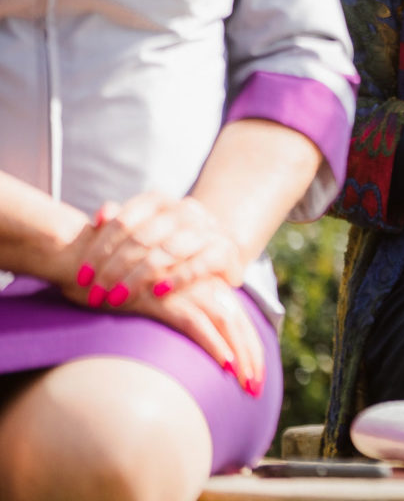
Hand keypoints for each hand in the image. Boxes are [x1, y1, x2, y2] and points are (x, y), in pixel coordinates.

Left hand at [67, 191, 243, 307]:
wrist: (215, 249)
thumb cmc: (166, 242)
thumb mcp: (142, 228)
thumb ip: (120, 223)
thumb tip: (100, 216)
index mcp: (160, 201)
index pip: (123, 221)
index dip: (99, 249)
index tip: (82, 276)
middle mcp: (185, 210)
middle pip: (141, 239)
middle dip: (113, 269)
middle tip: (95, 294)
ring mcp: (207, 229)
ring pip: (165, 252)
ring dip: (136, 278)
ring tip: (116, 299)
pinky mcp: (225, 251)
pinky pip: (198, 265)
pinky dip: (176, 279)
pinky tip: (156, 293)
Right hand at [133, 274, 266, 394]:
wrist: (101, 271)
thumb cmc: (133, 292)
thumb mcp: (168, 303)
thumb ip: (189, 319)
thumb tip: (201, 350)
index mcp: (211, 289)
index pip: (240, 323)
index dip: (252, 351)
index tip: (257, 378)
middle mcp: (206, 287)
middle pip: (239, 326)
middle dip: (251, 358)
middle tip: (255, 390)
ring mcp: (188, 291)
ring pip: (226, 324)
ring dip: (239, 355)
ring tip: (246, 383)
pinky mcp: (166, 299)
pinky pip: (197, 324)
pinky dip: (213, 343)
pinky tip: (225, 364)